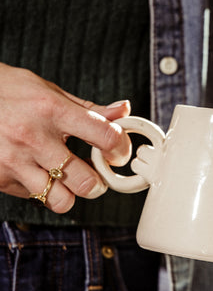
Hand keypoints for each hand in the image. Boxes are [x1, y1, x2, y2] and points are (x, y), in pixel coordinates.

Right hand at [0, 63, 131, 212]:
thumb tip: (122, 111)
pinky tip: (35, 173)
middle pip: (85, 181)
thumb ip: (86, 108)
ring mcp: (14, 161)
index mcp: (51, 109)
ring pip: (60, 201)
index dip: (120, 148)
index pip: (104, 135)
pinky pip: (34, 197)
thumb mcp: (46, 90)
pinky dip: (40, 190)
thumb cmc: (5, 92)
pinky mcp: (0, 179)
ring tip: (66, 181)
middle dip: (97, 183)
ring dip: (69, 195)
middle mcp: (33, 137)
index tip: (118, 153)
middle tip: (94, 177)